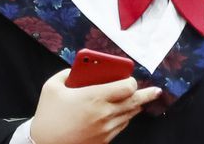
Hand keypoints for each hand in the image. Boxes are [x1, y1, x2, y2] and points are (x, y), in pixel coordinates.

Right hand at [28, 69, 161, 143]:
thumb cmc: (47, 115)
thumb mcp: (52, 88)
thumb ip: (67, 73)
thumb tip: (80, 68)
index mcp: (94, 97)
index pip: (128, 86)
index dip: (131, 81)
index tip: (129, 79)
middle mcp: (104, 113)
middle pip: (136, 101)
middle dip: (148, 94)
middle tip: (157, 91)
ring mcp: (106, 129)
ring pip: (130, 115)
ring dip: (135, 107)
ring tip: (141, 100)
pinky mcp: (103, 141)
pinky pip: (121, 127)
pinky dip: (124, 119)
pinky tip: (123, 114)